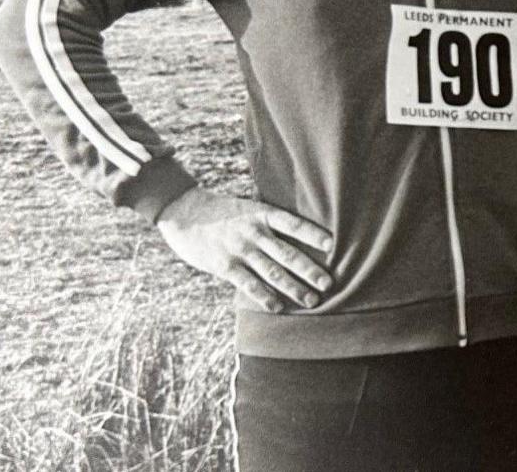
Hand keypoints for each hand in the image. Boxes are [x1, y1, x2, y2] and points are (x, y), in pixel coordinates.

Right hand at [156, 187, 333, 313]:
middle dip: (310, 269)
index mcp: (261, 214)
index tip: (332, 244)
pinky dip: (265, 297)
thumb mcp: (248, 208)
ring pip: (272, 272)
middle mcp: (253, 232)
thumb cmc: (222, 212)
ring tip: (312, 300)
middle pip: (287, 253)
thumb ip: (269, 222)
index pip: (293, 223)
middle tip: (329, 283)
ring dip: (294, 288)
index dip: (313, 233)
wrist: (184, 213)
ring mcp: (239, 250)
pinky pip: (248, 284)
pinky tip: (278, 307)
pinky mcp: (224, 266)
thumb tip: (299, 237)